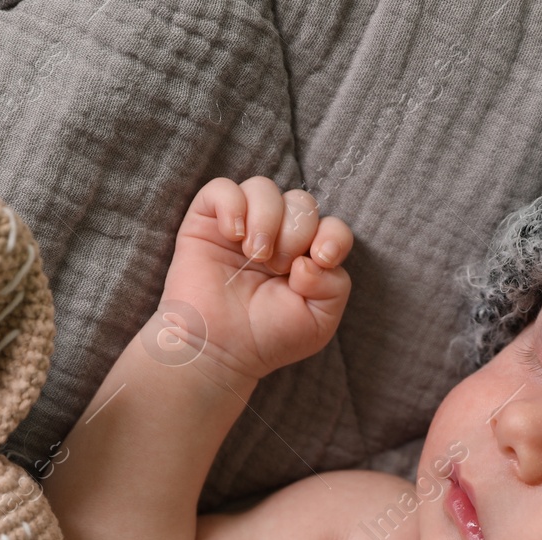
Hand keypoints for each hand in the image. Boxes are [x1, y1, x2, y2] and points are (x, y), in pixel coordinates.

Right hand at [155, 176, 352, 384]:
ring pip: (264, 188)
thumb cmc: (268, 337)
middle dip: (296, 233)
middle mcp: (276, 236)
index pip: (331, 225)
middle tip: (278, 268)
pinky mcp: (206, 222)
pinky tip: (233, 236)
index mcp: (306, 255)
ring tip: (255, 255)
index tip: (320, 259)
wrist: (219, 349)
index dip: (333, 235)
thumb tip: (312, 258)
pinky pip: (222, 188)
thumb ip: (335, 285)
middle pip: (301, 202)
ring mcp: (242, 226)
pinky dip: (232, 206)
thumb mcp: (320, 320)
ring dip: (267, 219)